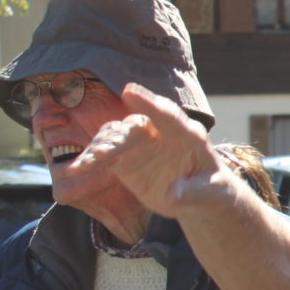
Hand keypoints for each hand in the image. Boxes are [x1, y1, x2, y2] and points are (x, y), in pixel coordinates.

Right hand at [71, 85, 232, 219]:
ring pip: (114, 137)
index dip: (150, 103)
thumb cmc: (212, 190)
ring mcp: (139, 143)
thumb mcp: (211, 195)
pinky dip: (90, 160)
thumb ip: (193, 193)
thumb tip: (172, 195)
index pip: (169, 116)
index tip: (129, 92)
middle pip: (134, 126)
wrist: (200, 198)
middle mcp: (160, 132)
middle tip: (103, 151)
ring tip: (85, 164)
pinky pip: (103, 154)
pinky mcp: (124, 157)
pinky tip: (77, 168)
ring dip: (98, 149)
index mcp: (188, 135)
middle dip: (118, 136)